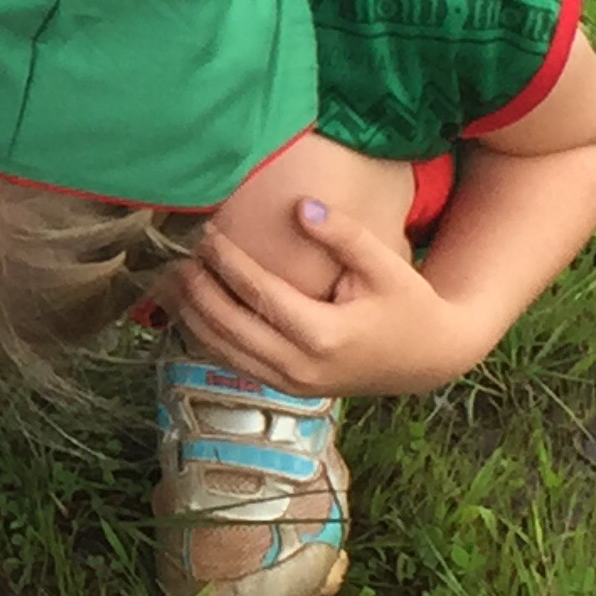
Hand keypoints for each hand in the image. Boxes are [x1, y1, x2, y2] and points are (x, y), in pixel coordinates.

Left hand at [165, 198, 495, 396]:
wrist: (428, 358)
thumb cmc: (408, 304)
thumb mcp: (385, 266)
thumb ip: (344, 235)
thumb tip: (300, 206)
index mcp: (324, 335)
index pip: (259, 295)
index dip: (228, 262)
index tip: (205, 233)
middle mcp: (300, 367)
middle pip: (230, 327)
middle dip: (196, 291)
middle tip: (171, 257)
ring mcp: (291, 384)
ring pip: (225, 352)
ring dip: (192, 318)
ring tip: (167, 283)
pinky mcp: (287, 389)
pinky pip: (235, 364)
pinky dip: (208, 339)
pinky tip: (189, 312)